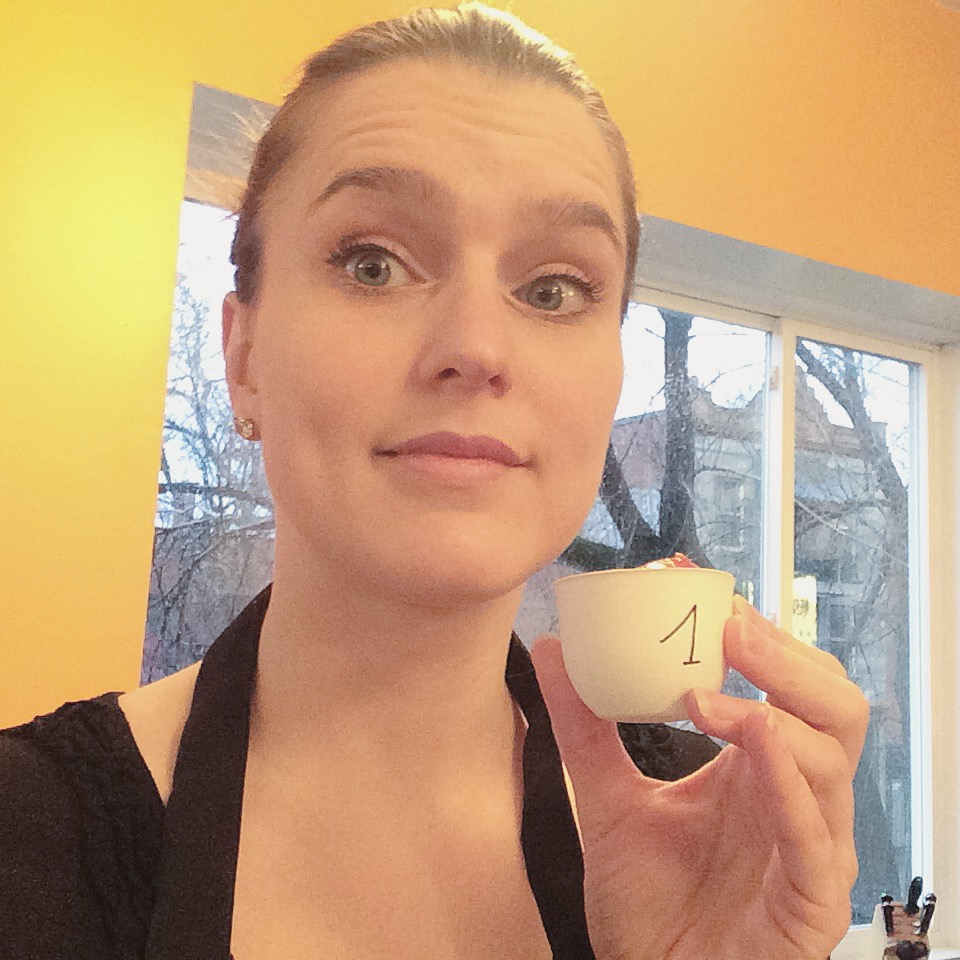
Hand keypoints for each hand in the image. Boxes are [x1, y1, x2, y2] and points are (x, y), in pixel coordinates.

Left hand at [530, 596, 868, 959]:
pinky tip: (751, 738)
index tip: (689, 582)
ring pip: (835, 752)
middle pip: (831, 700)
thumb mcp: (605, 800)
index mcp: (759, 766)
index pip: (782, 678)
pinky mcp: (813, 899)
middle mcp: (797, 795)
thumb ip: (584, 728)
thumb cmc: (651, 908)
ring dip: (774, 707)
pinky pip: (816, 830)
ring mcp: (812, 844)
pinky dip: (786, 775)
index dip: (751, 626)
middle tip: (724, 622)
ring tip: (706, 692)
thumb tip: (552, 649)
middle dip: (782, 652)